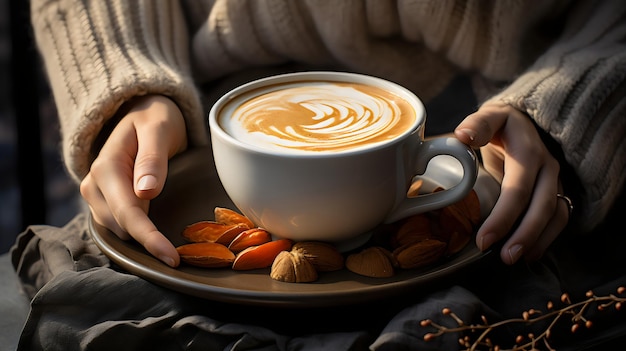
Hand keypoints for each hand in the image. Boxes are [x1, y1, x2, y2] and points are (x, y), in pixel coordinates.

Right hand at [80, 95, 187, 266]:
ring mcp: (97, 197)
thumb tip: (146, 192)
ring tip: (174, 245)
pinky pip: (121, 227)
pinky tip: (159, 237)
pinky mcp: (106, 203)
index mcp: (106, 168)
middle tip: (184, 256)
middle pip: (122, 228)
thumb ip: (152, 158)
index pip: (127, 213)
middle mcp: (94, 186)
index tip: (172, 257)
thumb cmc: (155, 117)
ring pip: (120, 232)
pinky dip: (140, 234)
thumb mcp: (158, 128)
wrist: (143, 111)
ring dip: (145, 239)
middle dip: (150, 242)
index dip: (149, 238)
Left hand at [454, 102, 569, 264]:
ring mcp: (555, 180)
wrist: (527, 121)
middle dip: (523, 236)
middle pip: (541, 207)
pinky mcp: (556, 191)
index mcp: (528, 152)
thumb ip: (477, 125)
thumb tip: (463, 137)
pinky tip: (530, 255)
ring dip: (537, 241)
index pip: (518, 189)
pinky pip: (560, 218)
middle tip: (503, 258)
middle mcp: (547, 167)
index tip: (483, 239)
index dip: (503, 217)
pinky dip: (548, 238)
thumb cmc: (501, 124)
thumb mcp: (489, 117)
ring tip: (515, 260)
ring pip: (555, 215)